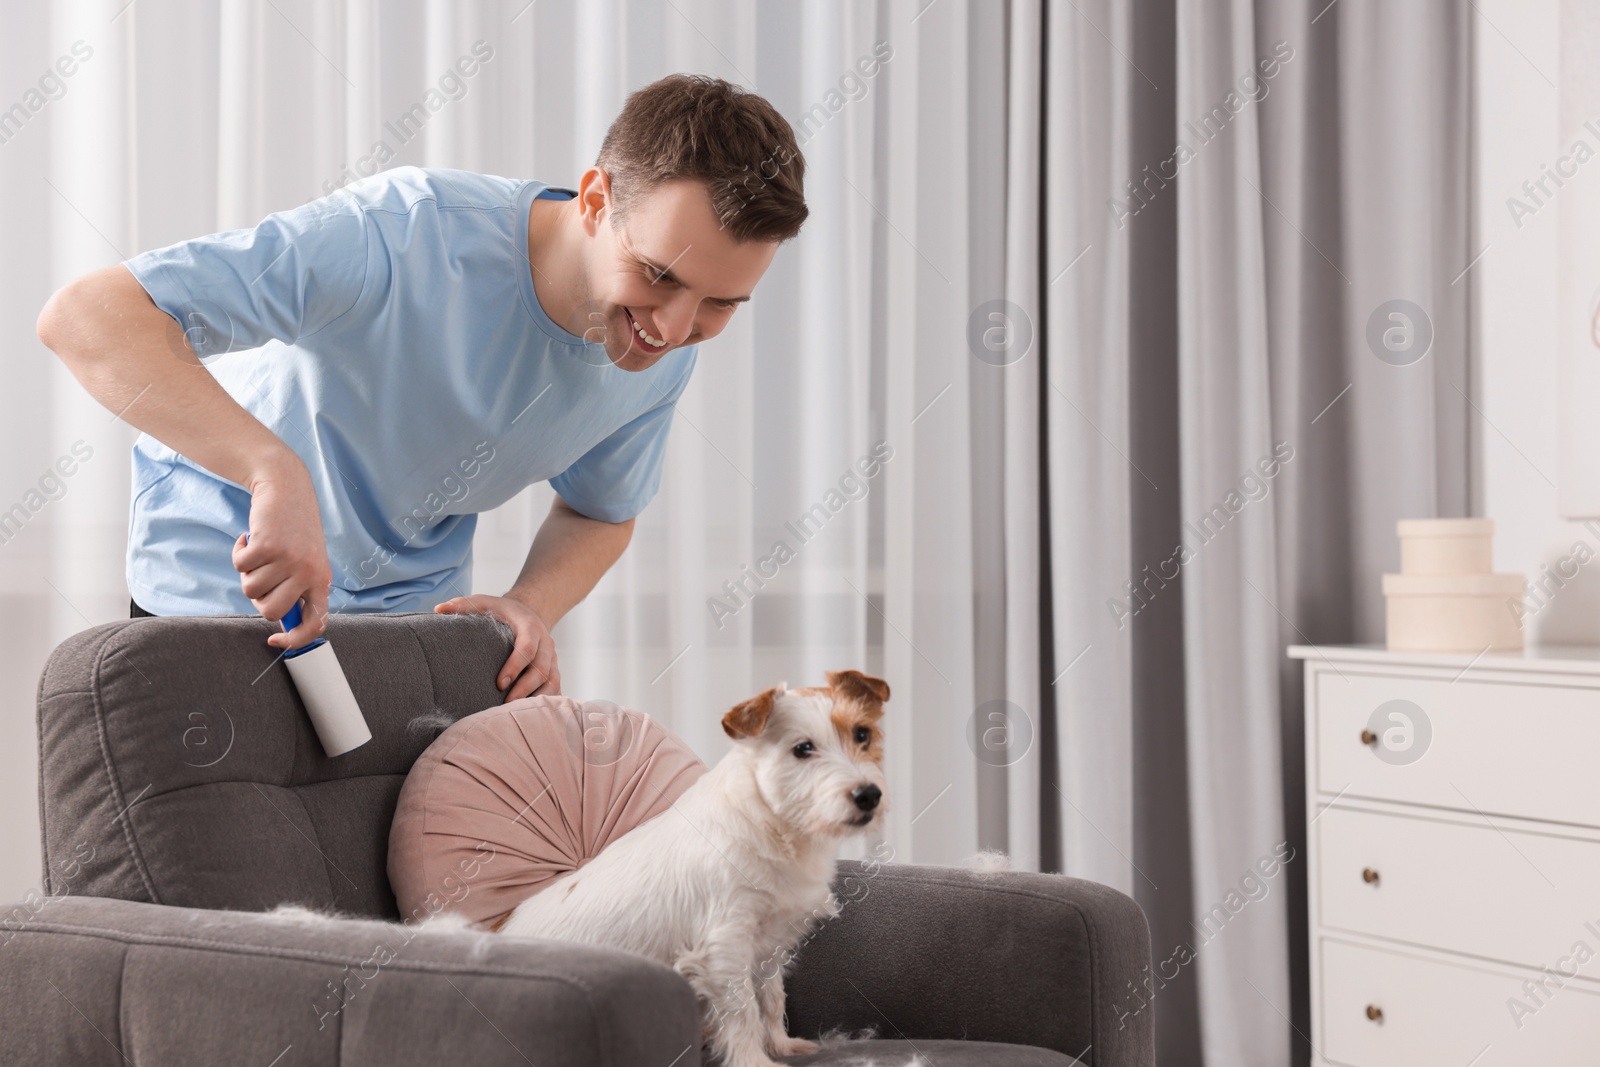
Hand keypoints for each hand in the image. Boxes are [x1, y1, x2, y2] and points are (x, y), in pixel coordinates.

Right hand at [235, 458, 331, 651]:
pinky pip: (240, 566)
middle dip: (258, 599)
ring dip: (247, 572)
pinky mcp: (268, 547)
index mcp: (321, 580)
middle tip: (262, 576)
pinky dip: (238, 553)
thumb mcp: (305, 561)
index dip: (296, 640)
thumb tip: (283, 624)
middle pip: (271, 612)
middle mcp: (309, 573)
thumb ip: (298, 589)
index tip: (275, 641)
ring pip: (251, 590)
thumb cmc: (293, 530)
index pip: (315, 623)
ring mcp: (289, 560)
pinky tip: (250, 538)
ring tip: (260, 553)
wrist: (286, 489)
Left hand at [433, 593, 560, 700]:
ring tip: (515, 711)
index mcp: (530, 626)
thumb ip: (462, 605)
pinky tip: (528, 712)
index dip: (516, 665)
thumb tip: (438, 609)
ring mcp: (552, 657)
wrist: (529, 611)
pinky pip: (555, 688)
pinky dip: (545, 701)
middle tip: (506, 703)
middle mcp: (545, 642)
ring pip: (552, 680)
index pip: (528, 647)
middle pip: (542, 668)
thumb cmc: (502, 610)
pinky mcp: (554, 669)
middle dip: (525, 688)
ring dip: (536, 697)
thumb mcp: (484, 601)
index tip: (499, 683)